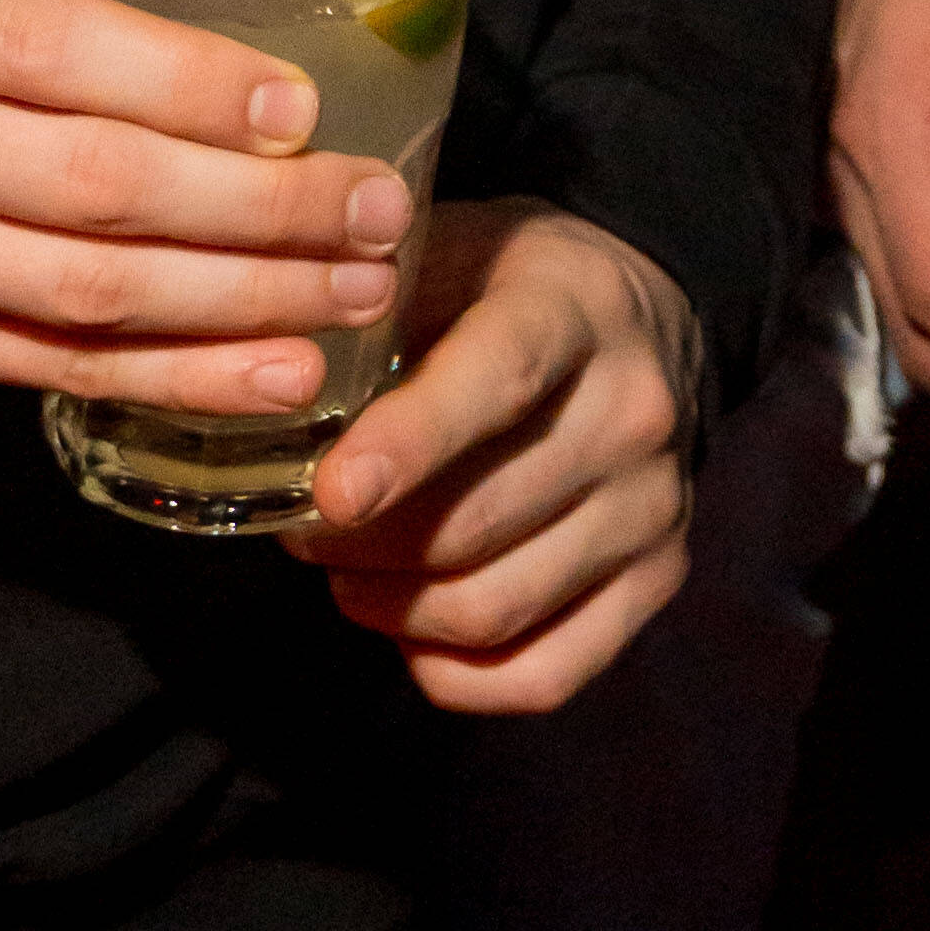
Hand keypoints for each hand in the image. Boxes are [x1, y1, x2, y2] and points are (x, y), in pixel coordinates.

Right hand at [0, 0, 416, 396]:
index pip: (62, 52)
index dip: (193, 84)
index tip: (304, 104)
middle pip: (103, 189)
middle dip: (263, 208)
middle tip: (379, 207)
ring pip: (98, 296)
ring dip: (251, 302)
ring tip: (363, 290)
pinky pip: (65, 371)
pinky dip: (184, 378)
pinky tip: (283, 373)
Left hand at [306, 203, 707, 712]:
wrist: (648, 319)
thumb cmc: (509, 290)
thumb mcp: (447, 255)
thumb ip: (368, 307)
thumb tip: (267, 384)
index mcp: (574, 309)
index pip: (495, 382)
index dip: (407, 446)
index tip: (329, 494)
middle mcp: (631, 412)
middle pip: (475, 524)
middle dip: (359, 546)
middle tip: (302, 529)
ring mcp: (655, 505)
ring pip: (495, 608)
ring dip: (392, 608)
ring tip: (347, 572)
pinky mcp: (662, 577)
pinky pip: (543, 675)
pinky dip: (454, 674)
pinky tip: (412, 628)